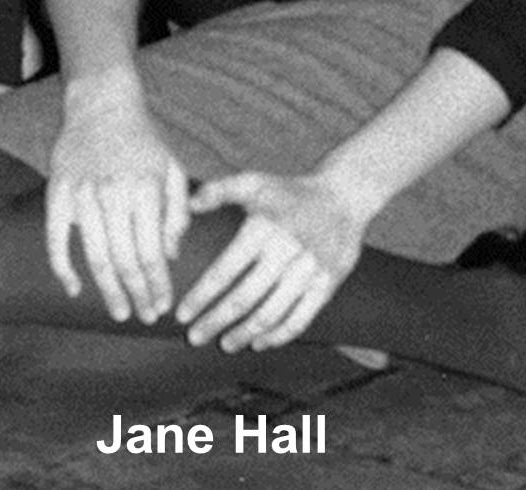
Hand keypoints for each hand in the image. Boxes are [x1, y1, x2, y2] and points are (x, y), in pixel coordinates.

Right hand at [43, 74, 188, 321]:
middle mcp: (114, 192)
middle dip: (136, 294)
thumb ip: (177, 213)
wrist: (102, 102)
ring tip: (119, 312)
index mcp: (146, 189)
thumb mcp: (173, 169)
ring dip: (107, 289)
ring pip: (94, 254)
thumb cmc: (143, 140)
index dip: (157, 285)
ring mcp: (82, 192)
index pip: (152, 251)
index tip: (162, 307)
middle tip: (142, 317)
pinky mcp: (57, 190)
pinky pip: (55, 238)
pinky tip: (74, 289)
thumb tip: (172, 257)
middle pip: (125, 259)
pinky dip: (62, 267)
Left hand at [176, 168, 372, 349]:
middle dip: (215, 321)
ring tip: (225, 344)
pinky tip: (259, 342)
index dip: (201, 296)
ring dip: (244, 334)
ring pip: (270, 313)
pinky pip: (300, 319)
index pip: (225, 270)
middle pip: (244, 297)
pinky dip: (277, 336)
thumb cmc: (290, 192)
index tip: (182, 314)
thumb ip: (219, 190)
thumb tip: (190, 204)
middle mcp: (286, 250)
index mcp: (263, 228)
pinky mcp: (328, 284)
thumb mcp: (255, 181)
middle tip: (194, 337)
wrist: (344, 196)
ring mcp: (309, 270)